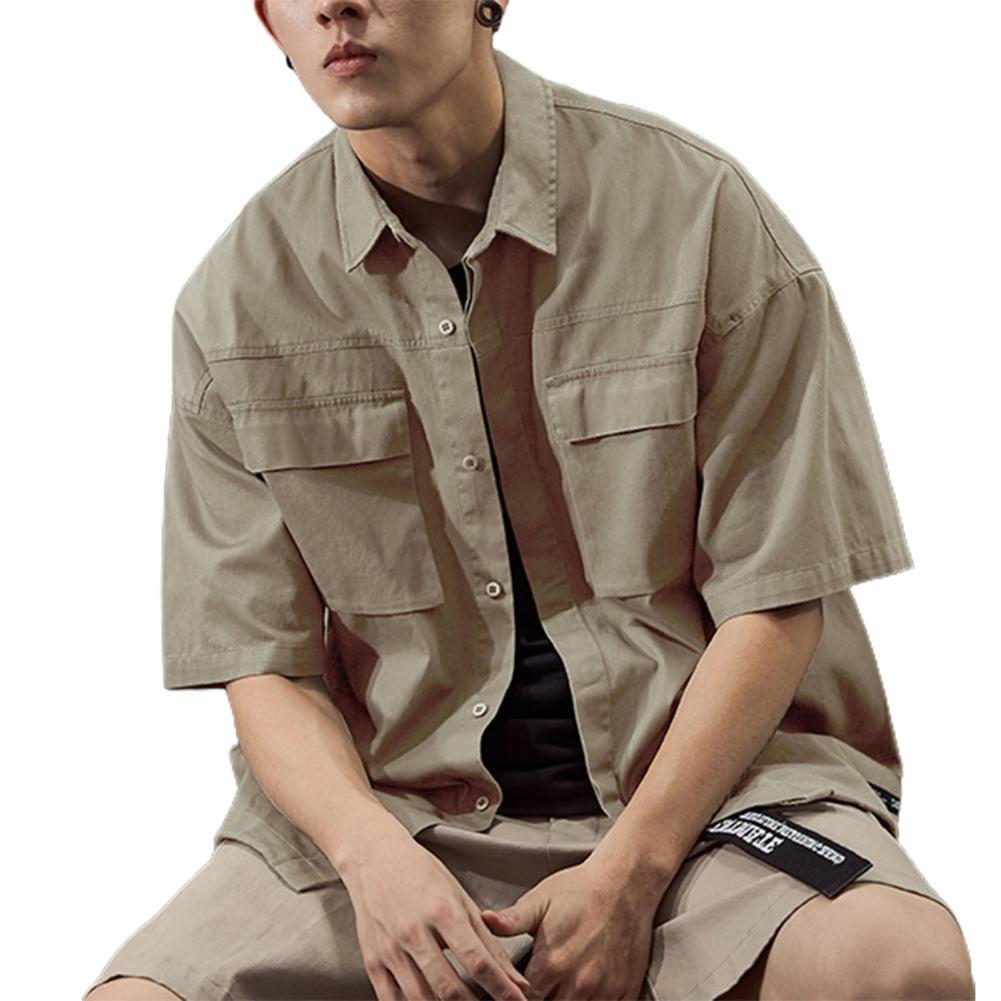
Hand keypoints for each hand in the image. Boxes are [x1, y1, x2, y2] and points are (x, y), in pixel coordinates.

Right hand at [340, 820, 533, 1000]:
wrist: (373, 858)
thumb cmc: (421, 873)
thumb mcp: (460, 897)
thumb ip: (488, 940)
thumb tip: (515, 980)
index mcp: (442, 910)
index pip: (477, 961)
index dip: (501, 989)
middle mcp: (414, 932)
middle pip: (449, 988)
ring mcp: (390, 949)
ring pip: (422, 999)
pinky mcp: (372, 961)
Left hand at [480, 857, 660, 999]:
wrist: (624, 882)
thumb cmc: (579, 889)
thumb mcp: (540, 900)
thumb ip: (511, 920)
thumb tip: (483, 921)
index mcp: (551, 963)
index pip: (523, 998)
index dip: (517, 993)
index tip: (517, 984)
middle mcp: (577, 983)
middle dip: (542, 997)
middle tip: (540, 982)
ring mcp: (604, 989)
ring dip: (568, 1000)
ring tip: (563, 983)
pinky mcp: (626, 990)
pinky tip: (587, 989)